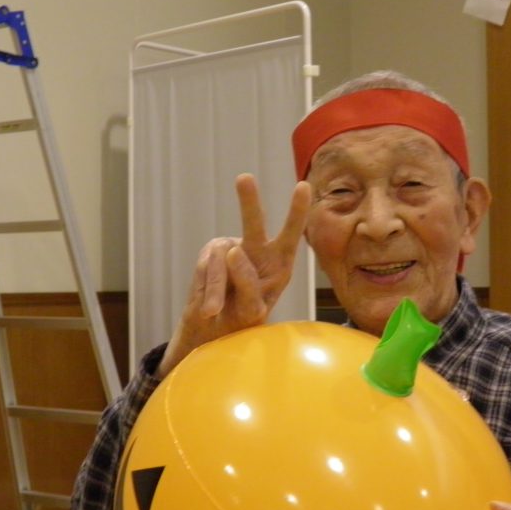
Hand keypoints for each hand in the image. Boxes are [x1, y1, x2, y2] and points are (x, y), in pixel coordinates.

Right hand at [158, 173, 311, 376]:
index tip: (303, 186)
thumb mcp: (253, 310)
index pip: (291, 236)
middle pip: (253, 224)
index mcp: (280, 264)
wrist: (214, 330)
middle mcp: (257, 251)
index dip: (297, 211)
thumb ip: (249, 285)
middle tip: (244, 179)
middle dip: (248, 202)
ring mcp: (231, 250)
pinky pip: (207, 269)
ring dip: (217, 289)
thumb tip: (233, 252)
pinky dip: (207, 289)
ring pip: (224, 260)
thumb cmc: (242, 320)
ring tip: (214, 311)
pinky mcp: (211, 256)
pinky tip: (208, 305)